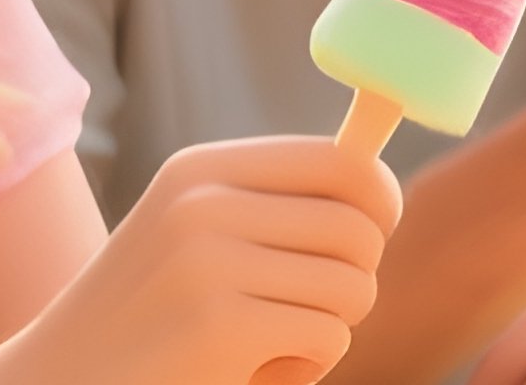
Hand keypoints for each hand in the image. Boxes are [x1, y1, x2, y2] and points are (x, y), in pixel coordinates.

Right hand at [19, 136, 401, 384]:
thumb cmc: (147, 322)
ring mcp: (210, 262)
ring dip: (333, 326)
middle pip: (358, 227)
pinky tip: (257, 372)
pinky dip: (312, 364)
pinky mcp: (220, 327)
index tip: (378, 230)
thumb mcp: (195, 234)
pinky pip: (329, 335)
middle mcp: (206, 203)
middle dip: (356, 276)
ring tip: (278, 342)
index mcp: (204, 170)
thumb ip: (272, 202)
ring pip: (353, 285)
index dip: (378, 199)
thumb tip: (375, 169)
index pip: (340, 161)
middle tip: (316, 307)